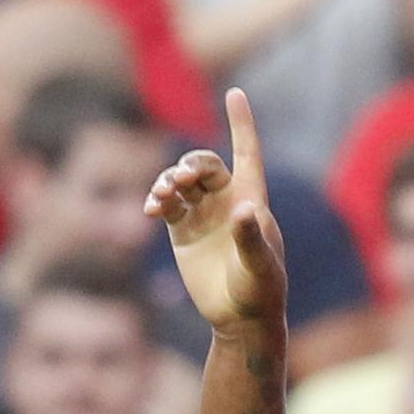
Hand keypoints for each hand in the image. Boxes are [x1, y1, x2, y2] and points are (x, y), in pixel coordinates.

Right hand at [147, 91, 288, 334]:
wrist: (240, 319)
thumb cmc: (260, 292)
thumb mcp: (259, 267)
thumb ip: (250, 238)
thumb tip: (241, 210)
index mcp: (252, 200)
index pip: (247, 154)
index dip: (241, 124)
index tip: (235, 94)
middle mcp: (226, 201)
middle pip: (205, 164)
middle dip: (191, 165)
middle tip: (182, 179)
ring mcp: (202, 214)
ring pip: (181, 180)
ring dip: (169, 181)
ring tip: (163, 196)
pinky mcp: (183, 231)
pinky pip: (167, 204)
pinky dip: (158, 201)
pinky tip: (153, 208)